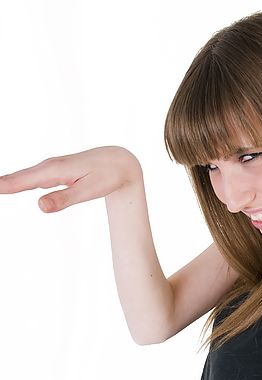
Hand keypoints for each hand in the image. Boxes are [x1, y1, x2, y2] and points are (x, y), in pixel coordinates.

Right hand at [0, 146, 142, 211]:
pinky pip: (31, 177)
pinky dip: (18, 182)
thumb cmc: (106, 176)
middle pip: (18, 178)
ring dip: (6, 183)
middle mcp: (49, 167)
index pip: (22, 180)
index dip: (4, 186)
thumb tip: (40, 207)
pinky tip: (10, 186)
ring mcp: (51, 168)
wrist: (119, 161)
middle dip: (1, 184)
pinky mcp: (55, 171)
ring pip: (24, 177)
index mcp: (55, 170)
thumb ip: (64, 199)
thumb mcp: (88, 191)